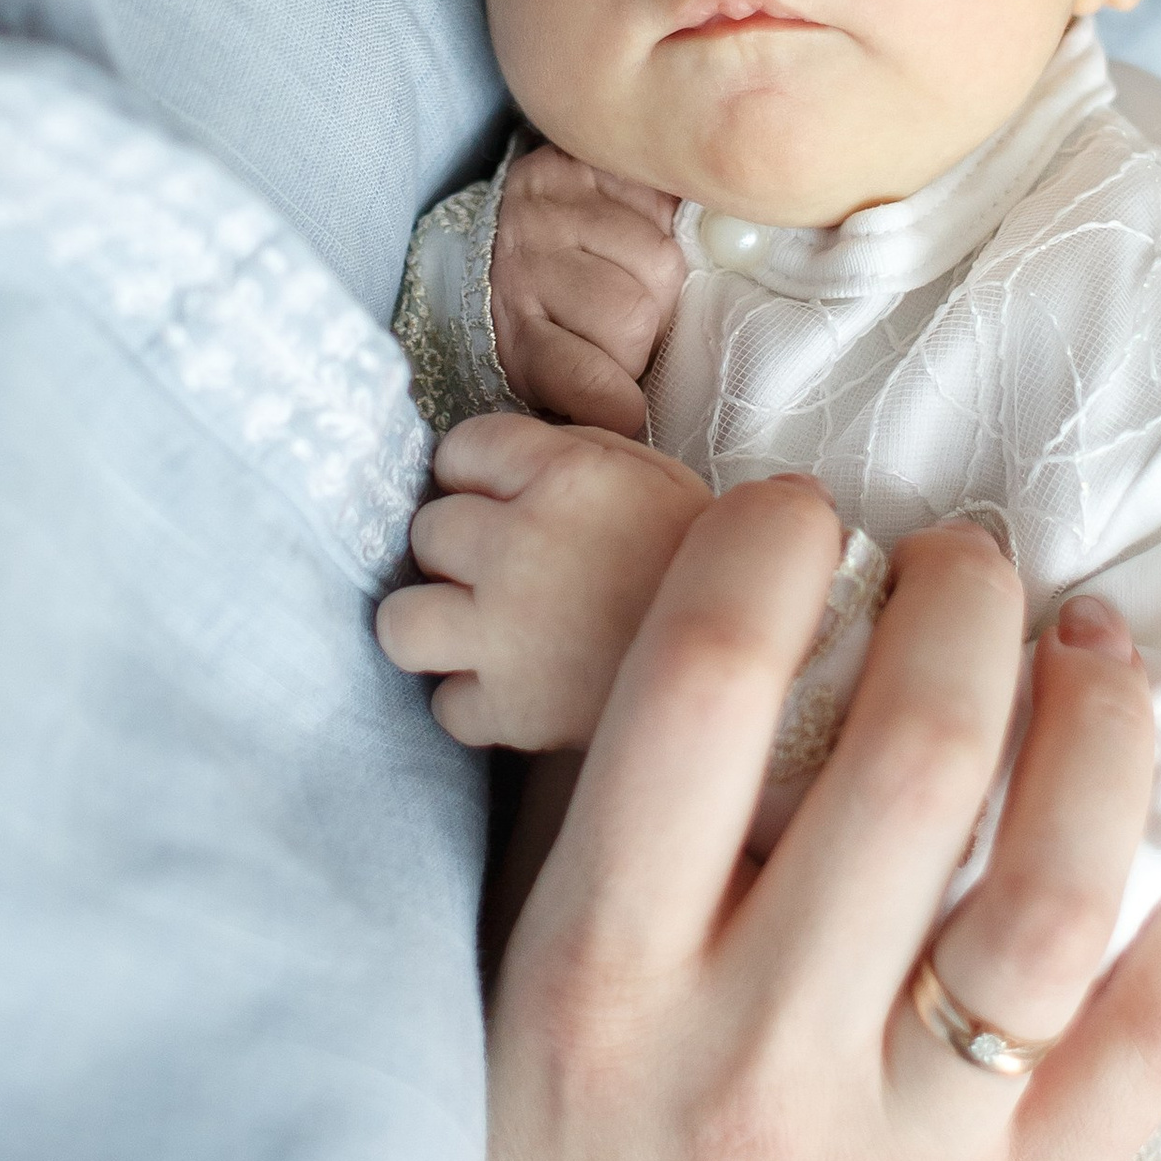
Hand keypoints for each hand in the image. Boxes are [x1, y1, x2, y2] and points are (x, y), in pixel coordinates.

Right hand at [0, 500, 1160, 1160]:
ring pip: (1057, 884)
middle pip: (908, 754)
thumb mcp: (516, 989)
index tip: (804, 501)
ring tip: (1095, 634)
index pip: (698, 683)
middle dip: (960, 601)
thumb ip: (629, 818)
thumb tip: (756, 602)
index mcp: (592, 981)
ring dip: (1098, 714)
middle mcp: (747, 1066)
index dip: (771, 542)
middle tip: (969, 553)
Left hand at [377, 410, 711, 746]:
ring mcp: (505, 633)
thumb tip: (509, 457)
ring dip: (435, 625)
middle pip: (429, 531)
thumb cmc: (715, 565)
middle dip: (460, 549)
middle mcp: (520, 546)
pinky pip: (447, 706)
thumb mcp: (662, 476)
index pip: (462, 448)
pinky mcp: (511, 712)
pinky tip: (515, 689)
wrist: (759, 670)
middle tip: (506, 570)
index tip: (502, 497)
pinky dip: (476, 704)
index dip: (478, 472)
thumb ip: (581, 451)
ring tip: (478, 631)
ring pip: (401, 621)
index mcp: (565, 476)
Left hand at [489, 141, 682, 432]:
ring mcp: (550, 210)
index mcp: (516, 336)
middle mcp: (525, 267)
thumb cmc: (537, 316)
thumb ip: (583, 398)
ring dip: (664, 279)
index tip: (629, 409)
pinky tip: (641, 231)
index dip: (620, 404)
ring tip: (640, 282)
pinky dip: (662, 220)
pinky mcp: (577, 164)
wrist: (495, 230)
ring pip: (657, 261)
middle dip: (650, 334)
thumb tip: (633, 435)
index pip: (586, 384)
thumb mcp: (541, 370)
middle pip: (633, 317)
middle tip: (635, 332)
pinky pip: (656, 200)